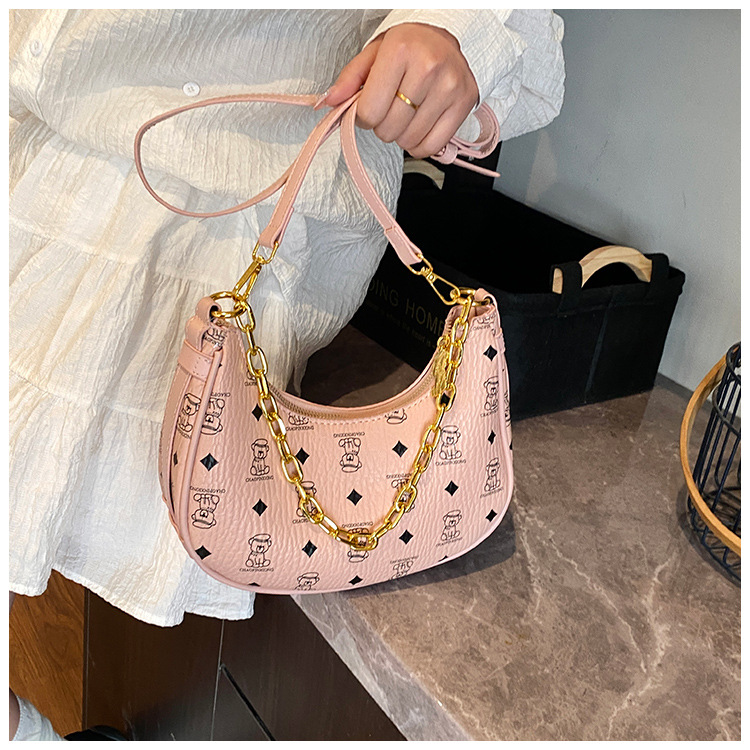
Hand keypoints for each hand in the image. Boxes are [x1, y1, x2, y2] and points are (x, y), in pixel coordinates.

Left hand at [319, 23, 478, 159]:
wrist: (444, 43)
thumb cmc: (407, 50)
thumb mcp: (374, 54)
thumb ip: (349, 79)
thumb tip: (330, 102)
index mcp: (401, 50)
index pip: (370, 111)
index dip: (364, 117)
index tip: (370, 108)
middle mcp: (429, 66)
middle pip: (389, 129)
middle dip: (383, 126)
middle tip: (390, 109)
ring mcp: (450, 86)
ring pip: (409, 140)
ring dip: (401, 136)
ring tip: (406, 115)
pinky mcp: (464, 103)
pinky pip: (431, 147)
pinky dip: (420, 145)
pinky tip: (419, 126)